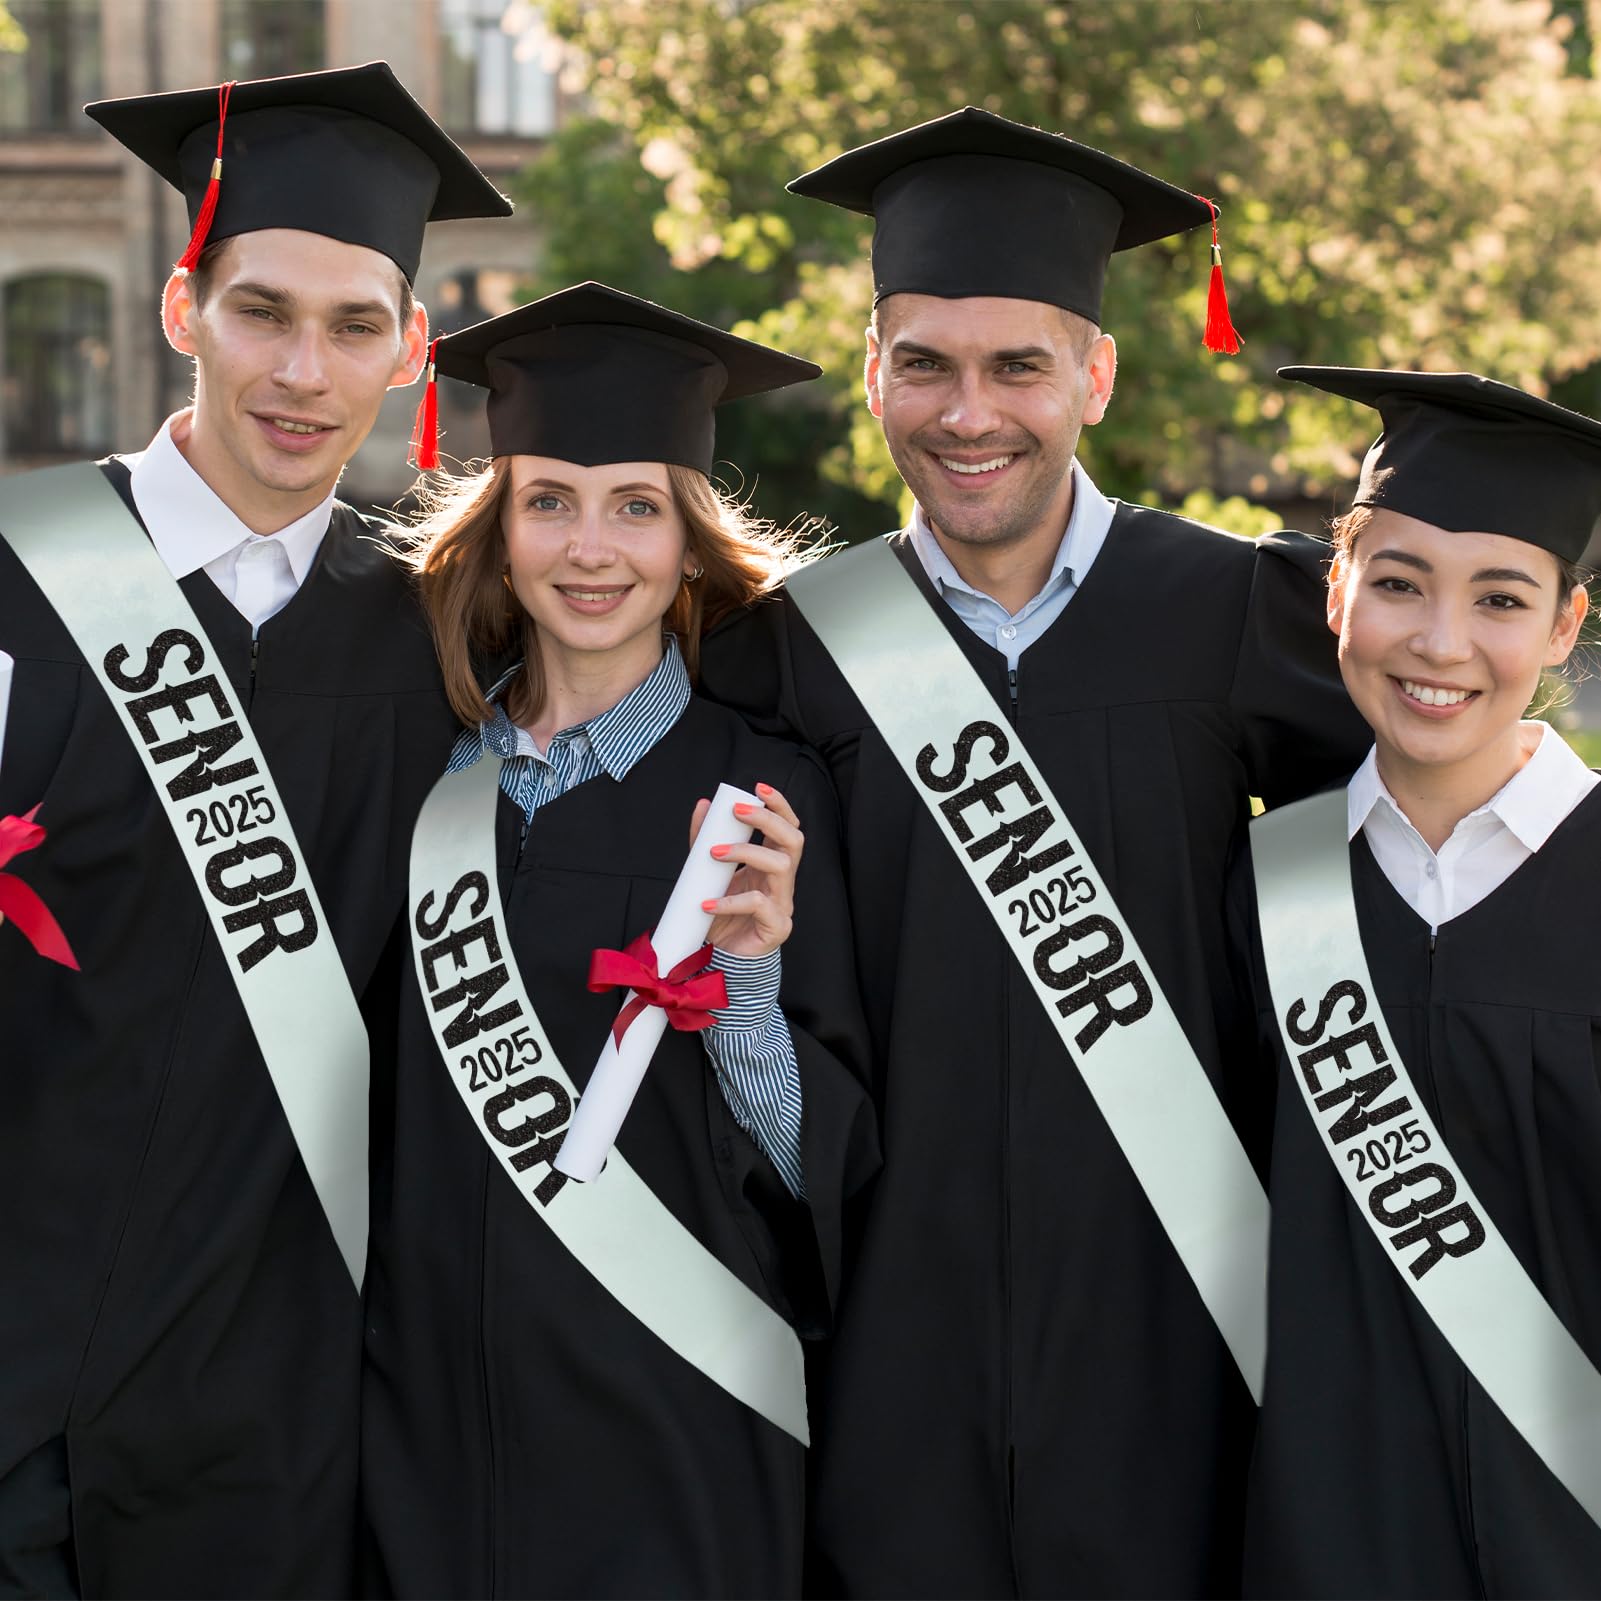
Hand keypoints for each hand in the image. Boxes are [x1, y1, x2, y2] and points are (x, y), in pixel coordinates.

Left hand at [689, 782, 802, 958]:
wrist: (720, 958)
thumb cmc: (720, 913)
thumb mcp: (709, 872)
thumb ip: (706, 840)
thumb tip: (703, 805)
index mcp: (772, 863)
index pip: (787, 826)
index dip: (779, 805)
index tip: (758, 788)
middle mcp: (783, 880)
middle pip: (794, 840)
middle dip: (767, 820)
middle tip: (737, 812)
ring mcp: (783, 903)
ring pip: (782, 866)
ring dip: (747, 852)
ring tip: (714, 854)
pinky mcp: (777, 927)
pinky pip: (760, 905)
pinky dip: (731, 901)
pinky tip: (707, 903)